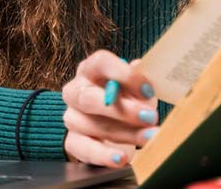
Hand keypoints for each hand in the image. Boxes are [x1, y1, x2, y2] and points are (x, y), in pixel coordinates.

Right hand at [61, 50, 159, 167]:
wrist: (108, 121)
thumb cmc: (124, 96)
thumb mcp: (134, 86)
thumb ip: (139, 80)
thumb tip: (143, 75)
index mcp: (91, 69)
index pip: (100, 62)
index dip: (124, 75)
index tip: (148, 90)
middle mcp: (76, 91)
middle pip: (90, 98)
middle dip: (123, 110)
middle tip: (149, 117)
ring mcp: (71, 117)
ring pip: (93, 126)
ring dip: (125, 134)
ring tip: (149, 137)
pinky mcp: (72, 141)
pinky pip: (85, 149)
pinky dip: (104, 155)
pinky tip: (122, 158)